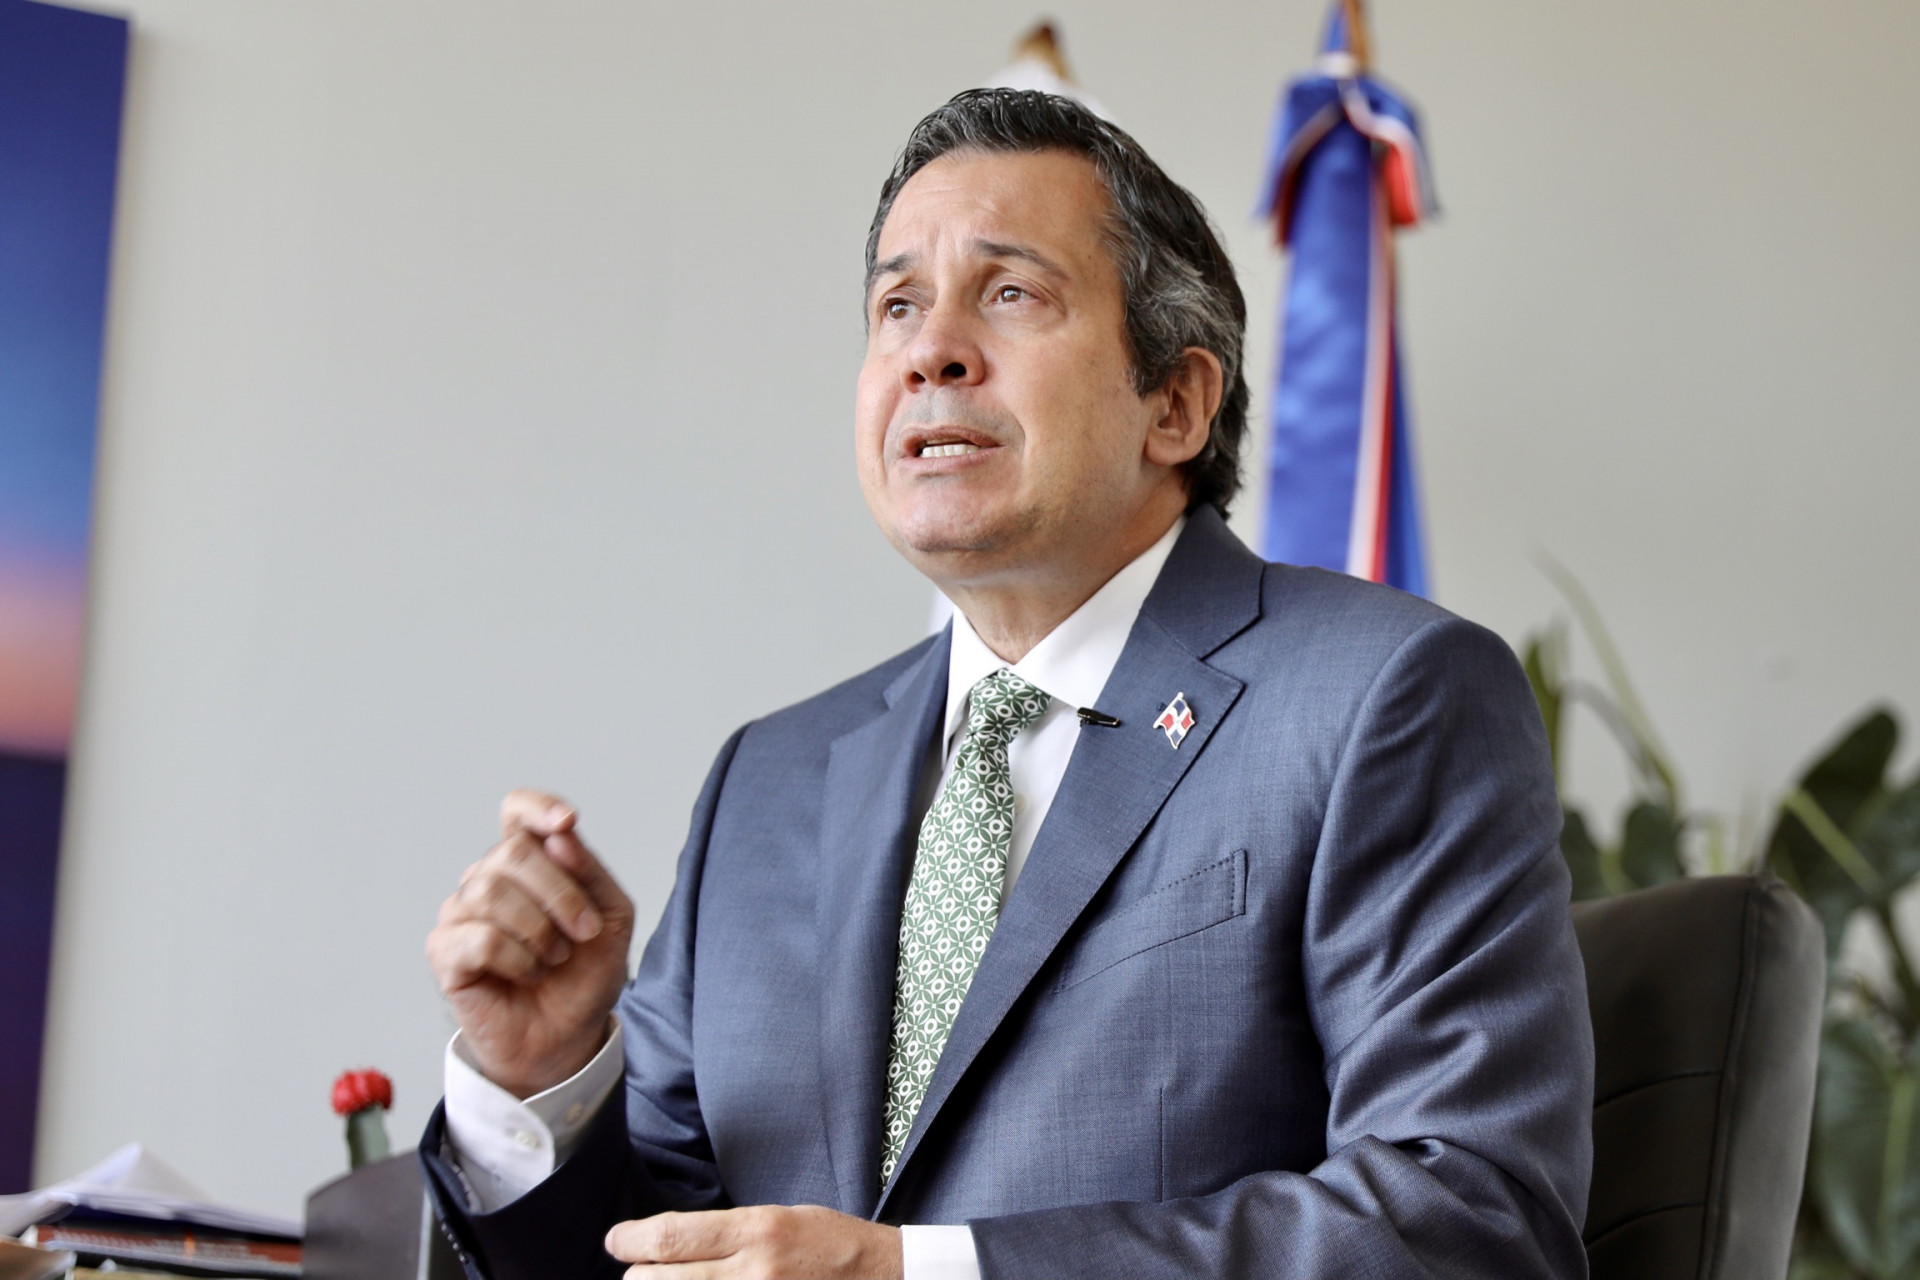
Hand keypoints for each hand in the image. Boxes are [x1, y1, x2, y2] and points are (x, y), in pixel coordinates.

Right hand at [427, 789, 634, 1096]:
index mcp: (528, 863)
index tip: (566, 822)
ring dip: (540, 930)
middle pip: (512, 851)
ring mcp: (461, 913)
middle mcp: (488, 878)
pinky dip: (518, 958)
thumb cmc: (584, 973)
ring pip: (491, 890)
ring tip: (555, 958)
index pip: (516, 812)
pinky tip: (529, 973)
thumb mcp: (610, 916)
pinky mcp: (445, 952)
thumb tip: (560, 835)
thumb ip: (589, 870)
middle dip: (560, 892)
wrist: (569, 1035)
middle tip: (584, 932)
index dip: (537, 808)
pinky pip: (479, 937)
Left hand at [605, 1206, 902, 1278]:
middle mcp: (753, 1273)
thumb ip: (725, 1234)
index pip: (670, 1237)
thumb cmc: (830, 1247)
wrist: (884, 1279)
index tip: (617, 1242)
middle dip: (638, 1277)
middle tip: (641, 1272)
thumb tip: (666, 1243)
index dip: (629, 1241)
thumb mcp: (781, 1220)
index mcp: (758, 1231)